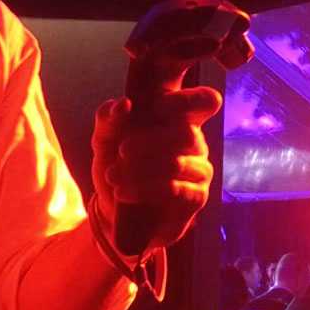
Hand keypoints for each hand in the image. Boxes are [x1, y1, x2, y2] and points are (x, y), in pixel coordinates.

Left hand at [89, 86, 222, 253]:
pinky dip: (144, 190)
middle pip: (186, 135)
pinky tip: (121, 192)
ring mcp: (199, 170)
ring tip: (112, 175)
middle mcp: (195, 143)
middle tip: (122, 150)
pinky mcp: (196, 197)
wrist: (115, 209)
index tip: (159, 106)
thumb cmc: (116, 164)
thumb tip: (124, 104)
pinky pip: (175, 190)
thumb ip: (108, 118)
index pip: (204, 102)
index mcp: (178, 120)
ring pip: (177, 164)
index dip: (189, 100)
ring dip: (140, 170)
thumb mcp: (105, 139)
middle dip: (150, 142)